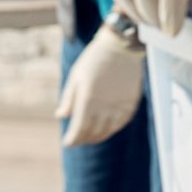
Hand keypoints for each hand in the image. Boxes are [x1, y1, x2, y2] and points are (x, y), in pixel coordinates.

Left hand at [53, 25, 145, 146]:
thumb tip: (61, 117)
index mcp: (88, 100)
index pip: (79, 129)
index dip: (72, 139)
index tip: (68, 143)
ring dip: (96, 137)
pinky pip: (119, 124)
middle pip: (92, 133)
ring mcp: (119, 107)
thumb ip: (68, 99)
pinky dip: (110, 129)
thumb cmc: (94, 60)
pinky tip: (104, 128)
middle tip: (77, 140)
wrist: (121, 48)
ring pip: (106, 131)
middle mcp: (104, 107)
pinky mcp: (130, 105)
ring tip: (89, 137)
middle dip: (82, 139)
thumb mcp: (76, 77)